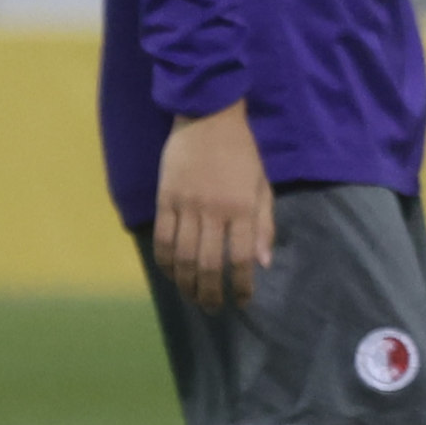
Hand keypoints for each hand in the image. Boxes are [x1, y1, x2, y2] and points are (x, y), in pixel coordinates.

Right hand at [153, 102, 272, 311]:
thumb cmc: (242, 151)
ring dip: (186, 283)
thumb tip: (263, 263)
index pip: (241, 257)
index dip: (241, 284)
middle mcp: (214, 210)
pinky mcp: (165, 197)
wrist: (208, 115)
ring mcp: (186, 204)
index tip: (242, 301)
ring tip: (192, 297)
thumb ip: (263, 225)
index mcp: (242, 207)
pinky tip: (171, 274)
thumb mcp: (262, 185)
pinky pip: (162, 238)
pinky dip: (165, 261)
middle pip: (208, 263)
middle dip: (211, 292)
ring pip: (182, 256)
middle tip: (213, 308)